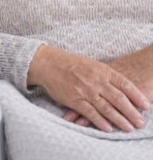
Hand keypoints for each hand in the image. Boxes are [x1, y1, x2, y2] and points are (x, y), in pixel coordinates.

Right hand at [28, 45, 149, 132]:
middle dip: (132, 112)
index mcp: (102, 70)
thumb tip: (122, 89)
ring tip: (129, 128)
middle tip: (141, 122)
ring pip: (106, 107)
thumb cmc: (71, 64)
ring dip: (119, 119)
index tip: (146, 105)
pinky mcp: (74, 99)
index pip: (124, 84)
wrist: (49, 63)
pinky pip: (90, 113)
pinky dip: (100, 121)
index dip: (136, 95)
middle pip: (118, 98)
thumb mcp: (92, 65)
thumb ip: (106, 76)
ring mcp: (85, 90)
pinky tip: (108, 128)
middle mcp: (95, 80)